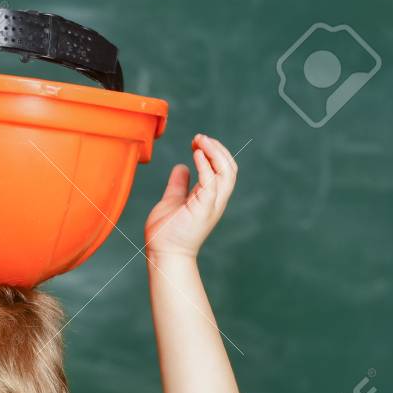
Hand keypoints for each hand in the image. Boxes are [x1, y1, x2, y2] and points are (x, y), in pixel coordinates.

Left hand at [144, 133, 237, 258]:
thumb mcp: (173, 200)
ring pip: (225, 172)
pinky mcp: (203, 208)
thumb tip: (181, 167)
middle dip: (217, 149)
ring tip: (200, 141)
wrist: (163, 254)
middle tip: (200, 138)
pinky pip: (211, 182)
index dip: (214, 153)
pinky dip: (206, 165)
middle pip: (229, 168)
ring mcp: (212, 204)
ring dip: (214, 152)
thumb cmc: (167, 232)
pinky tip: (196, 154)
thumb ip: (179, 185)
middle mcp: (215, 200)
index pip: (223, 169)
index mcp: (210, 197)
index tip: (197, 143)